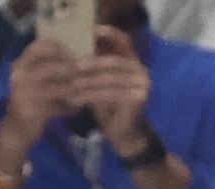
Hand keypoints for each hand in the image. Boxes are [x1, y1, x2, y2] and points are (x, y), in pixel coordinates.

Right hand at [0, 38, 78, 168]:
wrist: (16, 129)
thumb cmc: (29, 100)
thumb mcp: (33, 80)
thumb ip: (48, 68)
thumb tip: (77, 58)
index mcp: (20, 64)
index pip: (38, 47)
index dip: (58, 49)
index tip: (72, 54)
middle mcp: (20, 76)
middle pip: (51, 67)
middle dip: (71, 71)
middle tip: (84, 75)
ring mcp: (25, 94)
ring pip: (57, 89)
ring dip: (73, 90)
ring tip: (83, 92)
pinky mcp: (32, 112)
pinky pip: (57, 108)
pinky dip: (69, 109)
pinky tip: (76, 111)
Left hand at [75, 26, 152, 150]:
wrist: (123, 132)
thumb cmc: (109, 105)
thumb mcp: (101, 79)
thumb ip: (96, 63)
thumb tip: (76, 44)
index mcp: (134, 61)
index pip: (124, 41)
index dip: (110, 34)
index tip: (92, 31)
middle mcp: (142, 70)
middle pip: (114, 61)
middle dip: (92, 63)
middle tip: (73, 65)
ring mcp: (143, 84)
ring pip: (110, 78)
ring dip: (89, 81)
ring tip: (71, 83)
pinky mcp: (139, 99)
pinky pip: (111, 94)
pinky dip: (91, 96)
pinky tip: (77, 98)